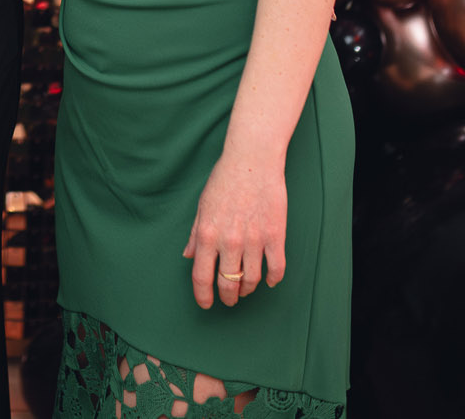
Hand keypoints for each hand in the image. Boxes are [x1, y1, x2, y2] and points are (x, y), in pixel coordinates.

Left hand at [182, 154, 286, 308]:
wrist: (252, 160)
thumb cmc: (224, 180)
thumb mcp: (202, 206)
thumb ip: (195, 234)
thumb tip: (188, 255)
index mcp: (207, 234)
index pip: (201, 276)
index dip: (203, 295)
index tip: (206, 304)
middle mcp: (229, 241)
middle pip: (227, 284)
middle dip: (227, 297)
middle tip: (229, 300)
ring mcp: (253, 240)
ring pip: (251, 280)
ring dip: (248, 289)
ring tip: (246, 289)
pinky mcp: (275, 236)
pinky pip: (276, 268)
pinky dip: (272, 279)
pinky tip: (268, 280)